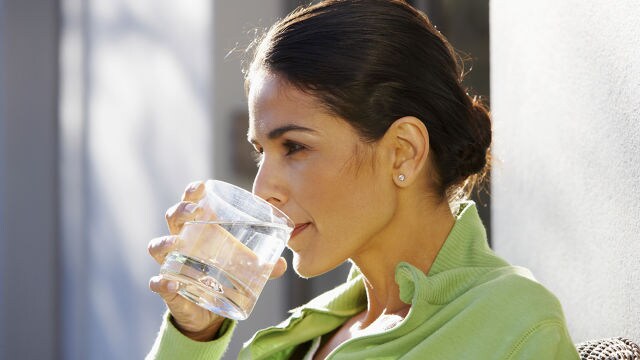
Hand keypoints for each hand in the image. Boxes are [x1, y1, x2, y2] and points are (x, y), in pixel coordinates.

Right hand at [148, 181, 287, 340]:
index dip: (192, 192)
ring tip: (176, 244)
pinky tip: (171, 283)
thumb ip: (263, 266)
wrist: (209, 311)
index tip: (202, 187)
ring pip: (157, 247)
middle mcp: (181, 242)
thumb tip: (282, 265)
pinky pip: (157, 283)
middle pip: (172, 218)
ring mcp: (172, 264)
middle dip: (181, 211)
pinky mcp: (168, 289)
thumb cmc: (223, 275)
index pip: (190, 203)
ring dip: (165, 243)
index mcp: (199, 229)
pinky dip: (161, 282)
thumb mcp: (244, 267)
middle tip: (195, 212)